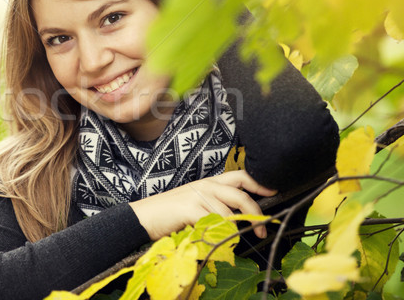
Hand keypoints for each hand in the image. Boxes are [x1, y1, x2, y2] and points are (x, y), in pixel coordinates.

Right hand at [129, 170, 276, 239]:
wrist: (143, 217)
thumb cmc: (170, 214)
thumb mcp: (195, 204)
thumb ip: (215, 205)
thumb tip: (239, 216)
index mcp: (208, 182)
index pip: (239, 177)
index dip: (258, 183)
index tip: (273, 191)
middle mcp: (205, 185)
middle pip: (239, 193)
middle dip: (255, 211)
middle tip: (262, 228)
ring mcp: (197, 195)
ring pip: (228, 213)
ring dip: (235, 230)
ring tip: (232, 240)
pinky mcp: (189, 208)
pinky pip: (214, 222)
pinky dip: (220, 234)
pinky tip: (216, 239)